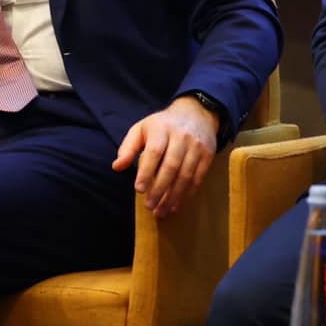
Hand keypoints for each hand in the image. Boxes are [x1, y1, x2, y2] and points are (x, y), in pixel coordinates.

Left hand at [112, 97, 219, 217]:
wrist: (196, 114)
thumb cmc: (162, 125)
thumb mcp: (141, 129)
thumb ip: (128, 147)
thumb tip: (116, 167)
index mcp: (161, 129)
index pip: (154, 152)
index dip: (146, 172)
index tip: (139, 190)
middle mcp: (181, 137)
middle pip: (171, 167)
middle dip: (160, 189)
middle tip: (149, 206)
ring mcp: (197, 147)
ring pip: (186, 175)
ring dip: (173, 196)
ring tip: (162, 211)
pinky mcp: (208, 156)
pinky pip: (198, 178)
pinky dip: (187, 194)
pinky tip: (176, 204)